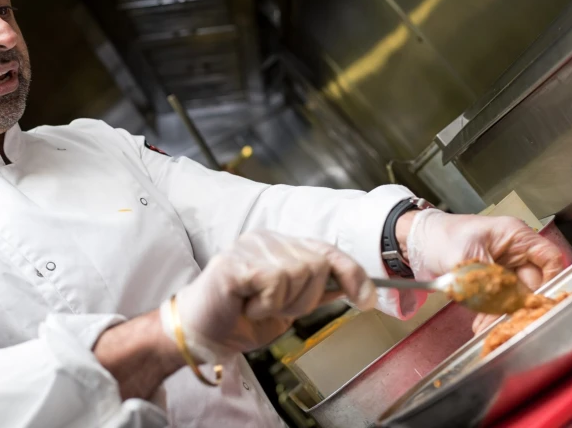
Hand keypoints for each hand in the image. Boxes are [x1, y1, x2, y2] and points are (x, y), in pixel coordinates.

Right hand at [160, 231, 376, 362]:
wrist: (203, 333)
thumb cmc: (242, 318)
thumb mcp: (290, 305)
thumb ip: (318, 291)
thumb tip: (357, 288)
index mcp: (282, 245)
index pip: (328, 251)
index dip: (352, 274)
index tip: (368, 301)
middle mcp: (268, 239)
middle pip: (317, 266)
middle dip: (304, 299)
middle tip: (275, 309)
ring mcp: (250, 246)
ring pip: (297, 274)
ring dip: (281, 304)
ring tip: (257, 307)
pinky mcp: (235, 261)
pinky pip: (273, 283)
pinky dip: (264, 305)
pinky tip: (246, 306)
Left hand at [403, 209, 568, 332]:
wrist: (416, 243)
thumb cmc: (439, 237)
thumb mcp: (466, 258)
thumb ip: (490, 282)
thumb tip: (508, 305)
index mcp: (515, 236)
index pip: (550, 259)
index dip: (551, 281)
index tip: (539, 303)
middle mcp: (515, 251)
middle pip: (533, 283)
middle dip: (518, 305)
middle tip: (504, 324)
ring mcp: (504, 266)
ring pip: (515, 295)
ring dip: (502, 313)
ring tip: (485, 327)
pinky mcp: (492, 280)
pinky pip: (500, 300)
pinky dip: (491, 314)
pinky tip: (480, 324)